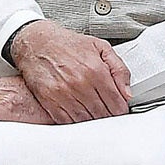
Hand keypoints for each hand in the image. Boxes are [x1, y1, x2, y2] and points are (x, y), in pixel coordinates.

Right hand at [7, 19, 130, 122]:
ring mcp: (64, 94)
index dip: (121, 110)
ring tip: (94, 113)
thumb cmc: (67, 44)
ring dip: (92, 120)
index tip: (119, 108)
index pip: (117, 104)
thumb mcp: (100, 47)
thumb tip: (127, 93)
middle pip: (103, 115)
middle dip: (108, 116)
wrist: (36, 42)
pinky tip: (79, 115)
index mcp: (96, 71)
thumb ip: (119, 69)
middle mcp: (80, 84)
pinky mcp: (49, 100)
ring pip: (86, 120)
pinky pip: (67, 121)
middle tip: (107, 112)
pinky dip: (75, 122)